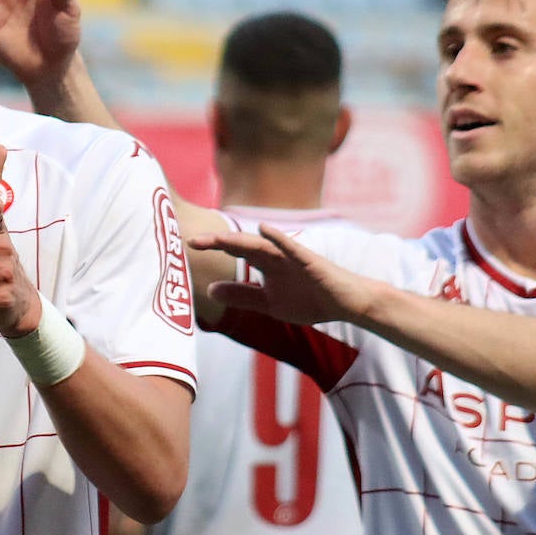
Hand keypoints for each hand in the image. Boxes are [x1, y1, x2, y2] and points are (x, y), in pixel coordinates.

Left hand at [189, 224, 367, 325]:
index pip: (235, 253)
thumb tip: (210, 289)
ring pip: (263, 246)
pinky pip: (294, 249)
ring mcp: (293, 257)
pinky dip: (279, 239)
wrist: (347, 304)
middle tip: (192, 240)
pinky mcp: (311, 262)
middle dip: (218, 243)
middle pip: (243, 246)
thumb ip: (242, 296)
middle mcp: (276, 256)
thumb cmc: (311, 299)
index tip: (188, 245)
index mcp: (266, 265)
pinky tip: (264, 230)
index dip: (213, 248)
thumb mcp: (269, 304)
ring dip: (241, 241)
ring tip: (219, 238)